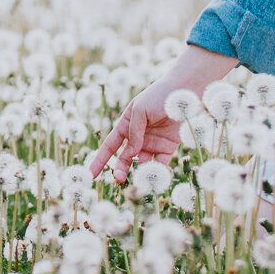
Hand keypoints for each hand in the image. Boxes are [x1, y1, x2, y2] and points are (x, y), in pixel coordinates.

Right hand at [88, 44, 237, 181]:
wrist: (183, 93)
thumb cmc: (157, 96)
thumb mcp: (140, 109)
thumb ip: (134, 131)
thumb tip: (130, 153)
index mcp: (126, 126)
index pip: (109, 146)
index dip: (100, 160)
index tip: (91, 174)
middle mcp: (138, 137)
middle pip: (125, 158)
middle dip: (120, 169)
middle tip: (119, 179)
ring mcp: (153, 144)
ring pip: (142, 165)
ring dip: (139, 174)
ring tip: (140, 180)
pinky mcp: (168, 148)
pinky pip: (161, 165)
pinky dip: (157, 173)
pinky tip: (154, 178)